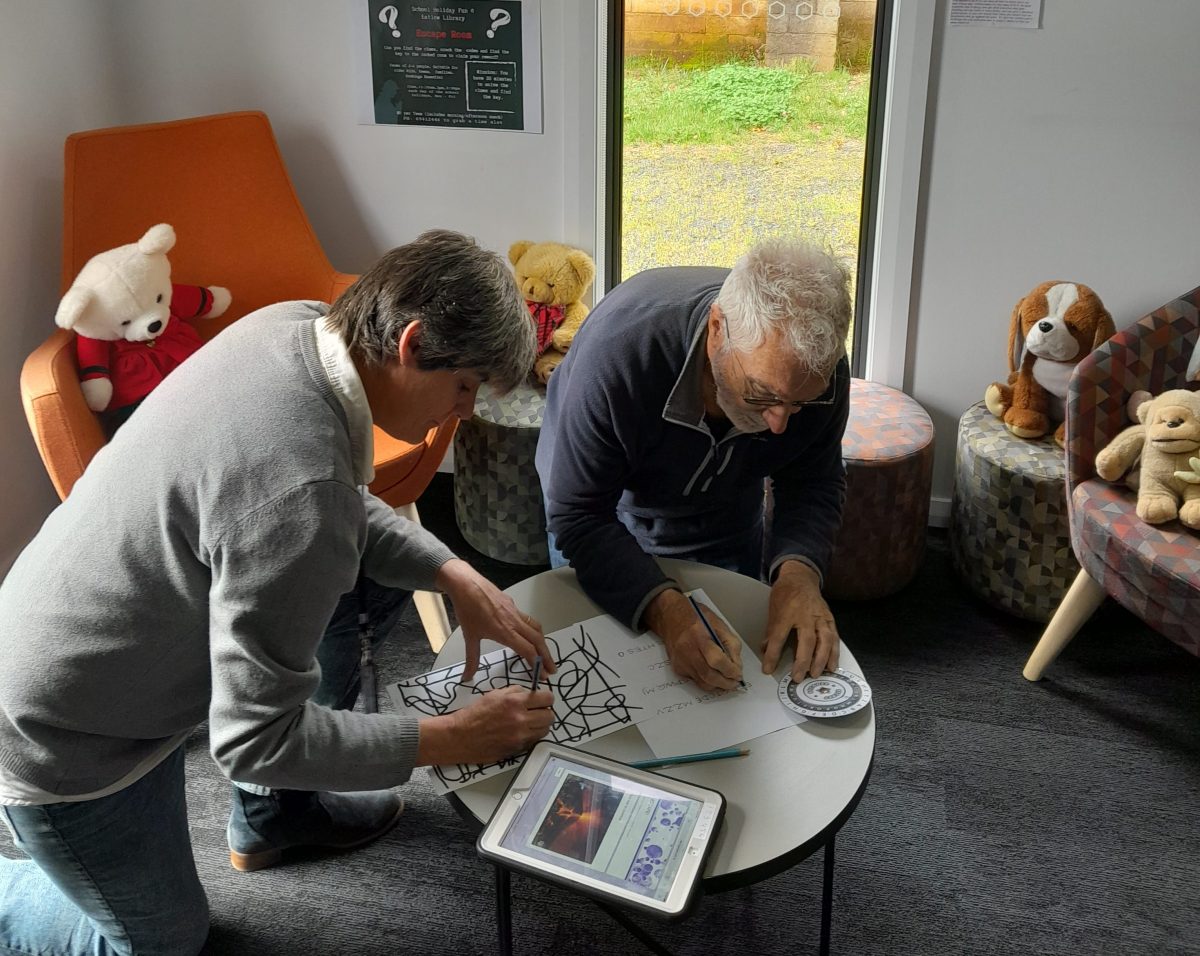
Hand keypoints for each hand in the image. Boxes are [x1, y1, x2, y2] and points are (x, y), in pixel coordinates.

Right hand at [417, 686, 554, 765]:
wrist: (459, 737)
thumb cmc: (474, 714)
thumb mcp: (495, 694)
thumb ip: (516, 692)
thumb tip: (531, 693)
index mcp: (515, 702)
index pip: (547, 698)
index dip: (546, 698)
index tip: (542, 699)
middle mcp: (520, 720)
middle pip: (550, 716)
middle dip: (545, 711)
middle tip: (537, 711)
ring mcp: (519, 737)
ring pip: (545, 730)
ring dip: (540, 725)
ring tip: (529, 722)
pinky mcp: (517, 749)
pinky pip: (533, 741)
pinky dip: (531, 736)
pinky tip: (520, 732)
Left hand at [436, 558, 555, 680]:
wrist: (466, 584)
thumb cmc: (467, 610)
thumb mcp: (469, 637)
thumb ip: (472, 659)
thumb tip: (466, 678)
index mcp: (505, 632)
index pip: (528, 651)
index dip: (537, 664)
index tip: (542, 675)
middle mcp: (515, 622)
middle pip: (538, 640)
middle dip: (547, 656)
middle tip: (552, 669)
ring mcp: (516, 612)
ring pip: (536, 628)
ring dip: (543, 642)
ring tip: (545, 653)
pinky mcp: (513, 604)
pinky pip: (528, 619)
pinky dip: (534, 630)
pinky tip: (528, 634)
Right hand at [644, 589, 741, 691]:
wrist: (671, 616)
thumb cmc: (696, 617)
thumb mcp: (719, 624)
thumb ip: (731, 644)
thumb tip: (736, 666)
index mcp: (699, 635)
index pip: (716, 660)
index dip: (730, 670)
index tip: (739, 674)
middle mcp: (687, 649)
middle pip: (709, 675)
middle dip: (726, 683)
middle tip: (735, 682)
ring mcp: (680, 660)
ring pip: (702, 682)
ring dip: (718, 685)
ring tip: (727, 681)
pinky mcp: (677, 667)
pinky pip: (695, 680)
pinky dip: (707, 681)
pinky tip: (714, 675)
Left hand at [761, 561, 839, 680]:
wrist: (801, 578)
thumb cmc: (785, 595)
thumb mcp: (773, 611)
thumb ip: (771, 632)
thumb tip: (765, 651)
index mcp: (787, 613)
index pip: (778, 637)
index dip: (773, 655)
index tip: (768, 669)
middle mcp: (806, 615)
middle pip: (806, 641)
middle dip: (802, 661)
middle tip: (798, 677)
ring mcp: (820, 617)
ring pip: (824, 641)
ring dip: (821, 660)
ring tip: (816, 674)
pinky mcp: (830, 619)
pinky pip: (834, 638)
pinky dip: (834, 654)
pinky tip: (832, 666)